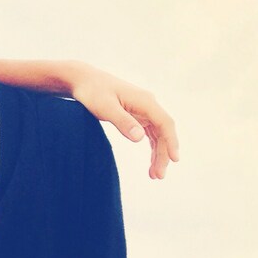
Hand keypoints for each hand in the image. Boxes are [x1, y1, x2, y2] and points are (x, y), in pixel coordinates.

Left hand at [69, 63, 178, 178]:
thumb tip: (140, 138)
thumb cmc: (92, 92)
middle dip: (163, 154)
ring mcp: (143, 109)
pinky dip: (152, 148)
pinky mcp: (137, 115)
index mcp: (145, 101)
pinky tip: (151, 162)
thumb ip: (122, 122)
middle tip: (158, 176)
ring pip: (158, 135)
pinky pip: (150, 133)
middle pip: (163, 132)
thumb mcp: (105, 108)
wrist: (84, 80)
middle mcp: (148, 104)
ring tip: (155, 175)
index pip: (165, 123)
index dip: (171, 142)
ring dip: (158, 154)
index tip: (174, 159)